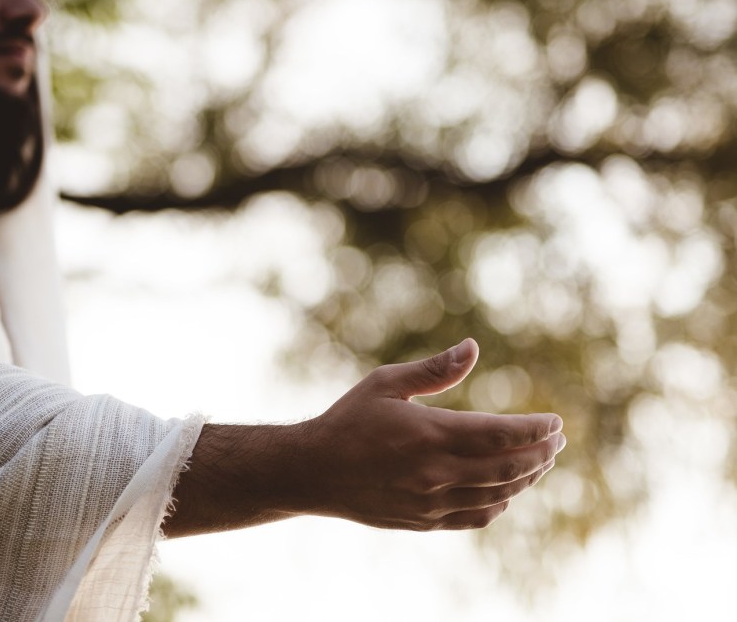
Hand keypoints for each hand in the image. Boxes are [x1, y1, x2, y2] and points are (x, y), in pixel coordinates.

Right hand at [164, 339, 563, 536]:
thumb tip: (473, 347)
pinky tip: (505, 494)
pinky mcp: (423, 521)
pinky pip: (474, 518)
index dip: (534, 429)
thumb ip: (434, 370)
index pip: (501, 435)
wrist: (312, 472)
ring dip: (525, 479)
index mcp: (430, 434)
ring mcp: (431, 502)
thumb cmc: (348, 420)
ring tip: (540, 463)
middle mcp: (436, 473)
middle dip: (540, 454)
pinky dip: (498, 506)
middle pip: (507, 468)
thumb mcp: (386, 383)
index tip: (556, 422)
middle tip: (557, 441)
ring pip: (496, 496)